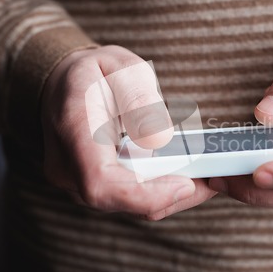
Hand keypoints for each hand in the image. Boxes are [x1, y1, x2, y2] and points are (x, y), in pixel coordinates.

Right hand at [41, 45, 215, 219]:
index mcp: (73, 130)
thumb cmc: (91, 74)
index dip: (145, 193)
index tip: (186, 184)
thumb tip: (158, 138)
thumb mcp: (120, 67)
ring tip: (205, 174)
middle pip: (122, 200)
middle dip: (172, 195)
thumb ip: (138, 97)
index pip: (101, 182)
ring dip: (170, 195)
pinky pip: (129, 198)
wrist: (61, 86)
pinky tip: (185, 174)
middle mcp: (68, 167)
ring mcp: (77, 182)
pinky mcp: (93, 186)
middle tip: (212, 177)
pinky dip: (160, 190)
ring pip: (129, 204)